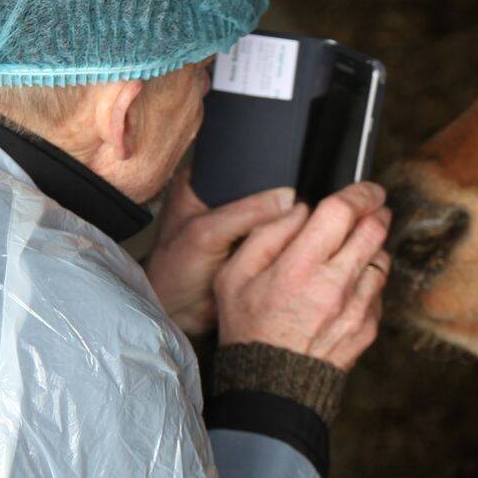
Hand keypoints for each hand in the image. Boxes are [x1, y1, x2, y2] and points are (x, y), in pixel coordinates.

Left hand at [146, 168, 297, 335]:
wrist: (181, 315)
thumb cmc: (175, 271)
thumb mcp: (206, 233)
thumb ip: (244, 213)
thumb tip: (289, 198)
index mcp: (203, 180)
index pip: (243, 162)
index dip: (265, 166)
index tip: (292, 171)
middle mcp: (224, 197)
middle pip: (264, 186)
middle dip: (280, 196)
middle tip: (301, 202)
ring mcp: (241, 222)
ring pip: (274, 212)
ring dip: (287, 220)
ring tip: (302, 221)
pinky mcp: (255, 244)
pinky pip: (278, 235)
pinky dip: (287, 238)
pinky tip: (296, 238)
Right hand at [215, 181, 392, 370]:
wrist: (273, 385)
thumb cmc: (249, 329)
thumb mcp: (235, 276)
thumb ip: (267, 234)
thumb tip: (300, 210)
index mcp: (300, 266)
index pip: (344, 211)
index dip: (361, 192)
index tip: (366, 189)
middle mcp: (335, 284)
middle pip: (375, 230)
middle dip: (376, 212)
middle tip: (371, 208)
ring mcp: (356, 307)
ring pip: (382, 258)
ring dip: (373, 246)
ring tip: (353, 249)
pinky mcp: (368, 326)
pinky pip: (379, 290)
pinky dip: (369, 280)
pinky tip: (348, 285)